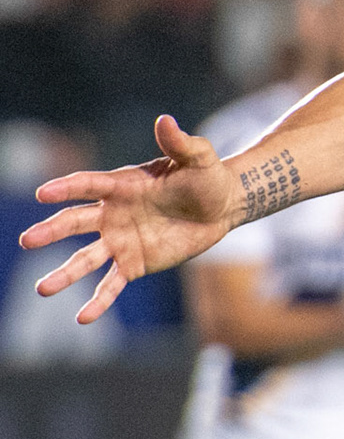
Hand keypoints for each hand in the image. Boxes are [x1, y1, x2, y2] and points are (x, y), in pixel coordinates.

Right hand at [17, 116, 238, 322]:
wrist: (222, 205)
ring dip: (64, 274)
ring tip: (42, 289)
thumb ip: (179, 142)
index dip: (66, 188)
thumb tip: (165, 120)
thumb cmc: (206, 176)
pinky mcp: (135, 263)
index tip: (42, 194)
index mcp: (122, 185)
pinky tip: (82, 318)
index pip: (88, 186)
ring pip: (86, 259)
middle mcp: (112, 214)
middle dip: (51, 231)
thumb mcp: (198, 156)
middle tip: (27, 240)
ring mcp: (120, 240)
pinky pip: (112, 284)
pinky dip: (98, 301)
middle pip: (76, 222)